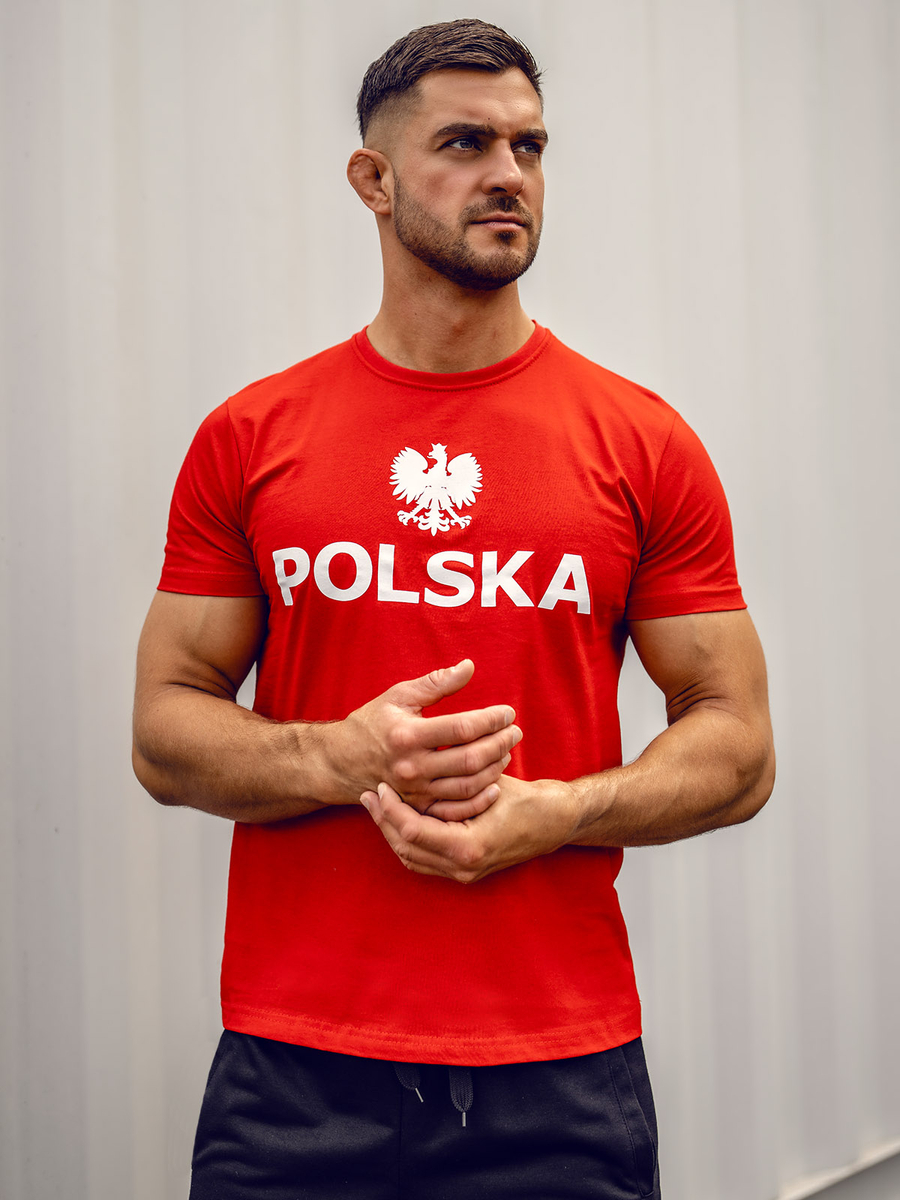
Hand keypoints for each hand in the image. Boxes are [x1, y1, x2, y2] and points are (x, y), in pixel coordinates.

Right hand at [324, 660, 521, 819]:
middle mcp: (412, 766)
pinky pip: (456, 808)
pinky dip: (480, 798)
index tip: (508, 712)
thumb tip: (469, 667)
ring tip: (507, 751)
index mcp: (408, 735)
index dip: (491, 720)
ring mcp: (415, 791)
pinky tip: (495, 783)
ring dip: (494, 768)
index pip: (462, 728)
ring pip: (468, 786)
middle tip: (515, 732)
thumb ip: (436, 683)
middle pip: (470, 759)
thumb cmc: (374, 722)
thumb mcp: (399, 695)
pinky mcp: (418, 806)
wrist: (343, 761)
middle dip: (500, 743)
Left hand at [359, 774, 579, 882]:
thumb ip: (451, 782)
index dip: (391, 809)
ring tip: (378, 806)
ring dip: (392, 832)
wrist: (557, 822)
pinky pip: (426, 861)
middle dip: (384, 821)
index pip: (412, 832)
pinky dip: (409, 841)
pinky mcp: (466, 872)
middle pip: (405, 849)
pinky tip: (400, 819)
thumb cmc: (527, 798)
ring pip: (412, 858)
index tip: (380, 787)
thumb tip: (413, 764)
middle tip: (370, 795)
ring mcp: (464, 874)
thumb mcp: (488, 783)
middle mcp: (463, 868)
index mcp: (468, 849)